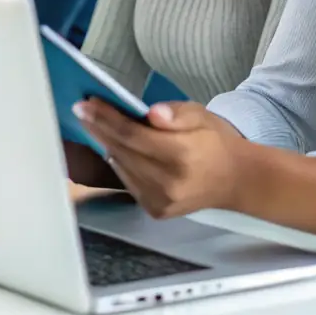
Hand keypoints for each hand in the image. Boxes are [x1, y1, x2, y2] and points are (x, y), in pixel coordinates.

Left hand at [73, 99, 247, 219]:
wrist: (235, 180)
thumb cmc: (216, 141)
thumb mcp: (201, 115)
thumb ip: (176, 113)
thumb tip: (151, 113)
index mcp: (181, 154)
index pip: (132, 135)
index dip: (105, 119)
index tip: (85, 104)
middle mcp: (167, 182)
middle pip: (122, 151)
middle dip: (98, 128)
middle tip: (80, 109)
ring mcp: (160, 200)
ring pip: (122, 167)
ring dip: (104, 144)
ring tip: (91, 124)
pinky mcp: (156, 210)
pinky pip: (128, 182)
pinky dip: (118, 162)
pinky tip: (112, 147)